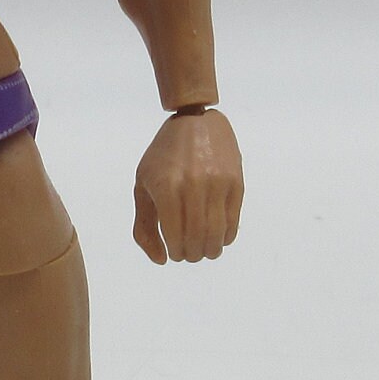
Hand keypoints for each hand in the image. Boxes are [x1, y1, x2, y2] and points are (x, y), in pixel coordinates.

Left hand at [131, 107, 241, 263]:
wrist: (194, 120)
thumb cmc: (163, 156)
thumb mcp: (142, 184)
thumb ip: (144, 225)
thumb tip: (161, 259)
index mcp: (166, 187)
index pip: (175, 237)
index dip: (175, 252)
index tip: (175, 253)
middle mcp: (193, 186)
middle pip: (198, 239)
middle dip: (193, 254)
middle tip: (190, 253)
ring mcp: (217, 183)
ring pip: (217, 234)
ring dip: (210, 250)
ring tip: (204, 249)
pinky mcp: (236, 182)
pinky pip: (233, 221)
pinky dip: (226, 236)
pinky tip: (218, 237)